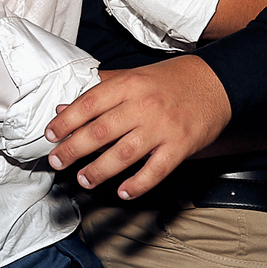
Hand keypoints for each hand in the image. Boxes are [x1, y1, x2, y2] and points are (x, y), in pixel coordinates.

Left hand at [43, 56, 231, 199]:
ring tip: (84, 179)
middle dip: (73, 149)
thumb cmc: (170, 80)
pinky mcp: (180, 146)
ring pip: (123, 154)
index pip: (89, 104)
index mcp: (129, 85)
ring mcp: (162, 127)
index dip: (66, 121)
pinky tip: (123, 191)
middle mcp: (143, 105)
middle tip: (57, 162)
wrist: (216, 82)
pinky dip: (138, 184)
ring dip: (99, 170)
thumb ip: (99, 91)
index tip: (51, 134)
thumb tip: (64, 107)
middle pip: (100, 131)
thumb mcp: (133, 76)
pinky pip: (155, 170)